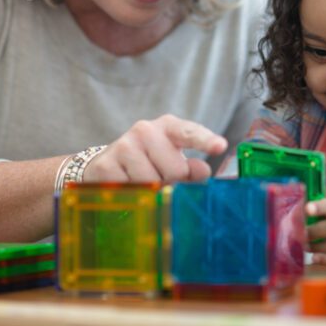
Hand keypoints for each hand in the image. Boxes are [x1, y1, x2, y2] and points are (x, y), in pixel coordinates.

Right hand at [83, 115, 226, 182]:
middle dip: (172, 182)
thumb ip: (191, 168)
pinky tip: (125, 188)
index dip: (205, 141)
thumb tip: (203, 170)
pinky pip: (130, 192)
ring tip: (141, 184)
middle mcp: (145, 130)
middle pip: (175, 170)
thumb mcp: (173, 163)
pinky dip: (131, 198)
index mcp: (168, 127)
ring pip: (152, 184)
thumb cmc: (149, 164)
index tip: (220, 146)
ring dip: (150, 192)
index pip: (189, 132)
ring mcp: (124, 145)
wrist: (106, 167)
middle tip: (160, 179)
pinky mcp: (106, 165)